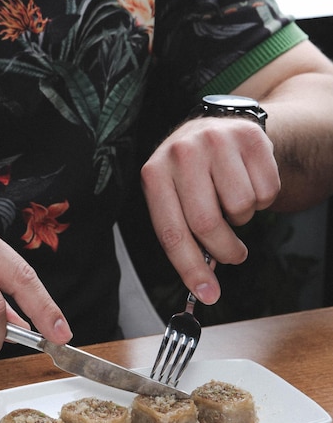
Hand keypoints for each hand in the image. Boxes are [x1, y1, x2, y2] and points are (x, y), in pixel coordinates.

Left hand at [141, 116, 280, 303]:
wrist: (217, 128)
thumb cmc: (192, 175)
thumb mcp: (174, 197)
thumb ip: (183, 235)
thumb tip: (204, 282)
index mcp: (154, 174)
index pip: (171, 233)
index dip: (191, 269)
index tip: (207, 294)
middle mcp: (181, 153)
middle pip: (207, 224)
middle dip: (224, 250)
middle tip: (232, 254)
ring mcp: (216, 140)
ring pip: (241, 206)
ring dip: (242, 218)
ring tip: (232, 202)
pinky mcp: (249, 136)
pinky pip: (267, 189)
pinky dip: (263, 199)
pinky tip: (248, 183)